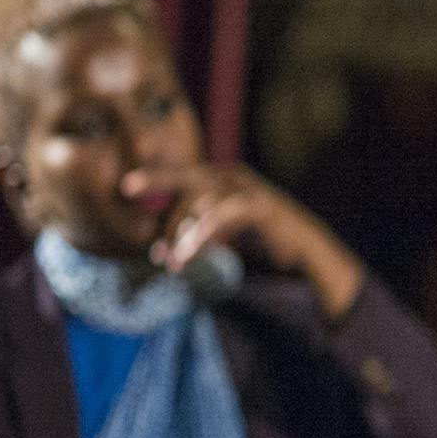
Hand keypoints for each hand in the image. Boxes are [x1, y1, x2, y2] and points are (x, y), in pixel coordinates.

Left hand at [120, 162, 363, 318]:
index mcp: (224, 183)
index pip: (183, 177)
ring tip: (170, 262)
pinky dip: (197, 237)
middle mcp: (234, 178)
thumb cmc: (266, 252)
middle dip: (156, 179)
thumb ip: (194, 241)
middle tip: (126, 187)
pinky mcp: (259, 205)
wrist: (310, 262)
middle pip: (186, 176)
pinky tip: (183, 256)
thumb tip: (159, 252)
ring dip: (179, 231)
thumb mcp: (222, 242)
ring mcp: (248, 189)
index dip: (156, 182)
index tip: (128, 191)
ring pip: (199, 200)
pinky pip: (218, 216)